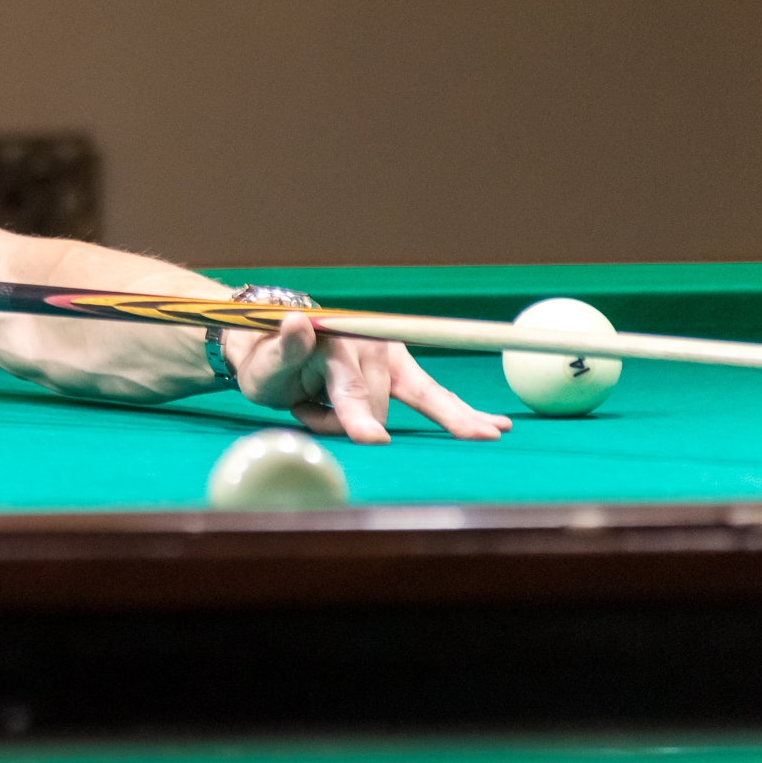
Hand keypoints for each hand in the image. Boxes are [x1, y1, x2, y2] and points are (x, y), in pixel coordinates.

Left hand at [226, 312, 511, 444]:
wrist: (280, 345)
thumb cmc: (270, 362)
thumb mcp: (266, 362)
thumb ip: (285, 349)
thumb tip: (296, 322)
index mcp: (335, 345)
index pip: (349, 390)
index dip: (359, 416)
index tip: (373, 440)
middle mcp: (371, 344)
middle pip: (377, 409)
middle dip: (344, 425)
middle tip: (304, 411)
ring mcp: (392, 355)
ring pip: (411, 404)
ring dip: (373, 419)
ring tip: (430, 423)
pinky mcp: (403, 369)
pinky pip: (435, 394)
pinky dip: (462, 411)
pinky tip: (495, 425)